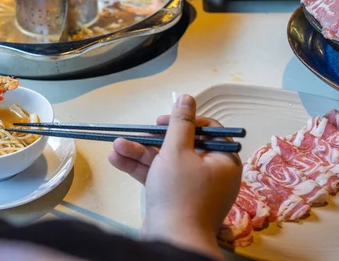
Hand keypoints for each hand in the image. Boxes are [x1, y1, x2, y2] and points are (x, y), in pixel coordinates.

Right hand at [108, 94, 240, 259]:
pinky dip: (141, 169)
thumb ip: (180, 123)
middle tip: (135, 134)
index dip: (184, 121)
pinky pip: (160, 177)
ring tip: (115, 146)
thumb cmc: (179, 194)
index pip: (208, 130)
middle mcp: (212, 173)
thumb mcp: (177, 151)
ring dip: (140, 153)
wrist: (172, 241)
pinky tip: (117, 159)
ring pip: (166, 162)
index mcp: (224, 160)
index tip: (162, 122)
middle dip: (151, 140)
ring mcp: (193, 188)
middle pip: (181, 146)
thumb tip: (186, 97)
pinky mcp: (175, 199)